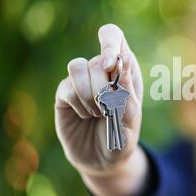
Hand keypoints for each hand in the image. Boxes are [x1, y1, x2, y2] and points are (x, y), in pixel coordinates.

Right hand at [55, 24, 145, 195]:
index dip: (109, 44)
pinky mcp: (64, 94)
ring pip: (77, 66)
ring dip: (90, 95)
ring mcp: (81, 81)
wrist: (104, 159)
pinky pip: (67, 88)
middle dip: (104, 88)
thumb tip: (122, 60)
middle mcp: (101, 70)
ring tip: (98, 113)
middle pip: (97, 59)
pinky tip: (85, 116)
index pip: (112, 36)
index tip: (110, 65)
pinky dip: (79, 105)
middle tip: (109, 109)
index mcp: (124, 68)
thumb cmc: (123, 136)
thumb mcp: (131, 118)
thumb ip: (127, 92)